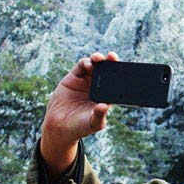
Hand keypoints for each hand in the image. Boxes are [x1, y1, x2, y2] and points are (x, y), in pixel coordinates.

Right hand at [40, 51, 118, 177]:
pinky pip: (82, 66)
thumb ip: (100, 115)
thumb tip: (105, 106)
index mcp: (105, 96)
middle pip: (106, 70)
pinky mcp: (74, 77)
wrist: (60, 127)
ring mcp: (86, 81)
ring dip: (98, 59)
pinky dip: (86, 62)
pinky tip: (88, 64)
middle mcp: (97, 86)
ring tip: (98, 59)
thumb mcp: (93, 123)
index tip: (123, 68)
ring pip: (94, 65)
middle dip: (110, 61)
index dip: (119, 73)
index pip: (115, 81)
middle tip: (112, 56)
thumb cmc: (80, 127)